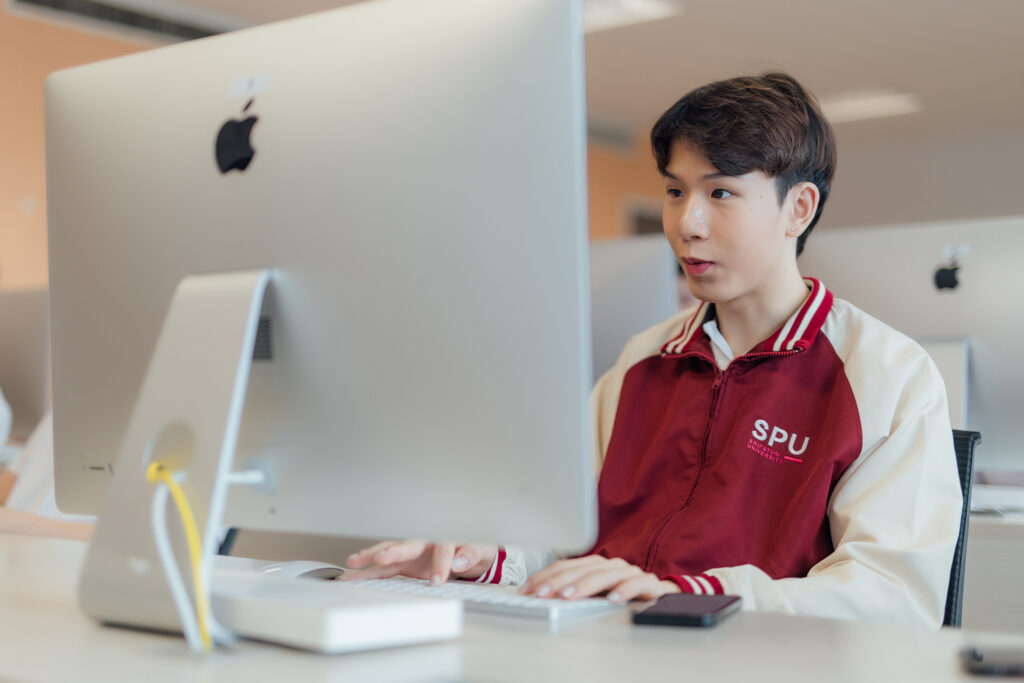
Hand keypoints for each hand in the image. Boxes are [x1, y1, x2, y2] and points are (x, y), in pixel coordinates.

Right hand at [342, 540, 497, 585]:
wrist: (469, 552)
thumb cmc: (473, 549)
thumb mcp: (480, 551)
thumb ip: (470, 554)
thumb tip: (459, 561)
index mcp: (445, 538)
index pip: (443, 548)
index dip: (440, 563)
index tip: (437, 580)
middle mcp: (425, 542)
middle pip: (408, 544)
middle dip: (393, 551)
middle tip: (381, 558)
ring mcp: (413, 552)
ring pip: (390, 552)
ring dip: (372, 557)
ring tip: (354, 562)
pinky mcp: (405, 563)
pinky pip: (385, 568)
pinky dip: (370, 571)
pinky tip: (354, 575)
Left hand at [521, 555, 679, 603]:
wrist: (662, 595)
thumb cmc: (622, 594)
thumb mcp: (594, 593)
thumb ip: (573, 592)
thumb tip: (541, 597)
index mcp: (594, 564)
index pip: (565, 565)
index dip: (545, 576)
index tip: (528, 590)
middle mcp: (610, 564)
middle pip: (581, 569)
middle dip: (558, 581)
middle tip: (542, 594)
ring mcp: (629, 572)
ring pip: (605, 575)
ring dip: (585, 585)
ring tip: (568, 596)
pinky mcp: (649, 583)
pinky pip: (636, 584)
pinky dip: (624, 590)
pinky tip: (612, 599)